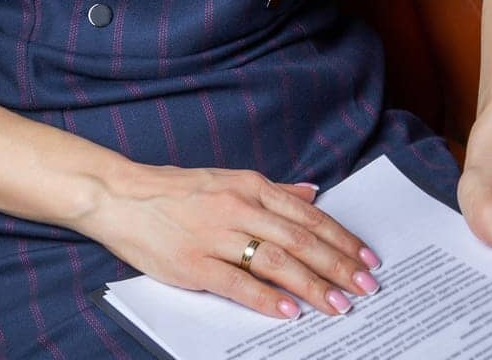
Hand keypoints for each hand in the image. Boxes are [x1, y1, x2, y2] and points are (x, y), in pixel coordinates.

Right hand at [84, 163, 382, 320]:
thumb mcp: (230, 179)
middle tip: (367, 285)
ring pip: (277, 261)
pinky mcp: (195, 265)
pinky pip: (238, 283)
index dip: (340, 237)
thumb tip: (313, 193)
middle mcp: (240, 208)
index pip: (308, 215)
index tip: (366, 257)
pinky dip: (266, 299)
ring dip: (313, 285)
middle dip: (338, 264)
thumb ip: (274, 189)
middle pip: (300, 239)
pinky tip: (290, 312)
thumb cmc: (179, 190)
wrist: (124, 197)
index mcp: (251, 186)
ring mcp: (217, 237)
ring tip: (340, 303)